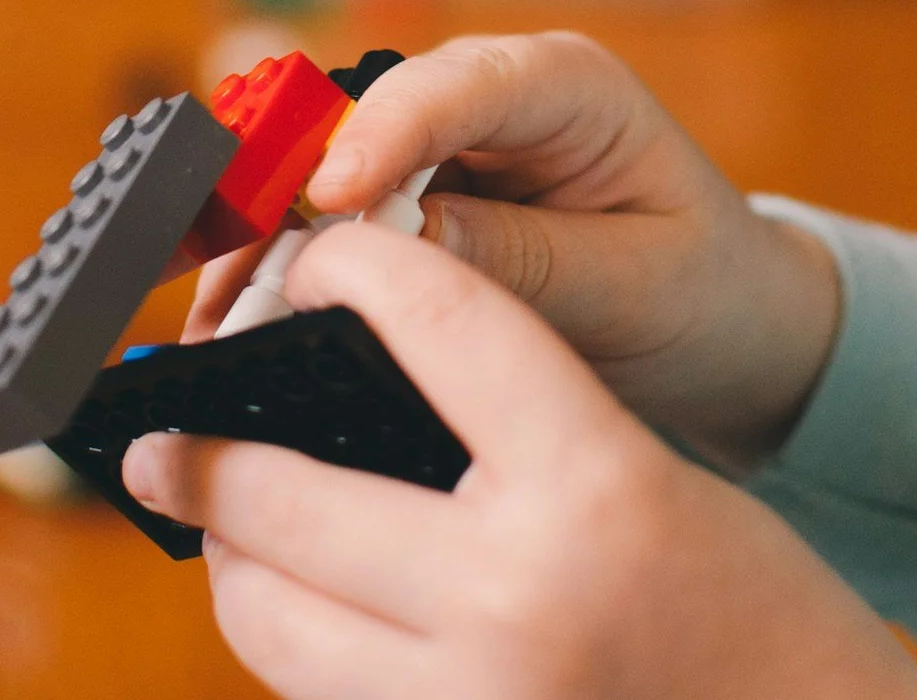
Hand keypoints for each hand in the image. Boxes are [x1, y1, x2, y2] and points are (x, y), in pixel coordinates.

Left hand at [130, 222, 916, 699]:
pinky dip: (295, 645)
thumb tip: (352, 381)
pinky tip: (301, 607)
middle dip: (202, 452)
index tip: (311, 259)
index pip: (441, 325)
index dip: (355, 269)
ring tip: (221, 525)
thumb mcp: (655, 480)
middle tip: (160, 435)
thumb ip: (518, 427)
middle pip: (284, 493)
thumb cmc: (756, 612)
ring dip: (230, 561)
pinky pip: (317, 698)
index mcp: (595, 490)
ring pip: (267, 619)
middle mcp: (515, 599)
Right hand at [186, 32, 837, 469]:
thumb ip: (523, 260)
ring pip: (321, 165)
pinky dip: (279, 266)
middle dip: (286, 194)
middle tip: (231, 278)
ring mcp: (440, 139)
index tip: (330, 200)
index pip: (459, 86)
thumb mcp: (632, 285)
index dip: (383, 136)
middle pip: (360, 116)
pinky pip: (325, 215)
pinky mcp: (409, 191)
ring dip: (263, 238)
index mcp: (567, 86)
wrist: (724, 318)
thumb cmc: (698, 289)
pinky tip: (237, 320)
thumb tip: (399, 245)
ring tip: (214, 318)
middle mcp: (488, 93)